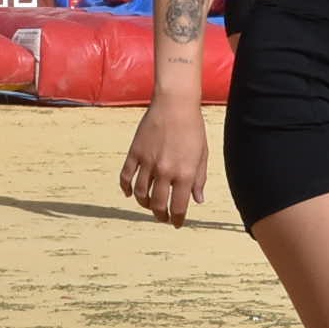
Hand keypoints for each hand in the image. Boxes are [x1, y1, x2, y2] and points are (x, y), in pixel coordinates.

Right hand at [120, 94, 208, 225]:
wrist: (175, 104)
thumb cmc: (193, 128)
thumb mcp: (203, 154)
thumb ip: (199, 179)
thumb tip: (197, 200)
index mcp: (185, 173)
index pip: (178, 206)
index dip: (177, 219)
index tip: (176, 223)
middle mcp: (165, 171)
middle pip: (157, 204)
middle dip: (160, 215)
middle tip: (162, 217)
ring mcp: (148, 162)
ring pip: (140, 193)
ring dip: (144, 203)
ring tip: (148, 205)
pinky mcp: (135, 152)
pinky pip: (126, 176)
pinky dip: (126, 188)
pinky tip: (129, 193)